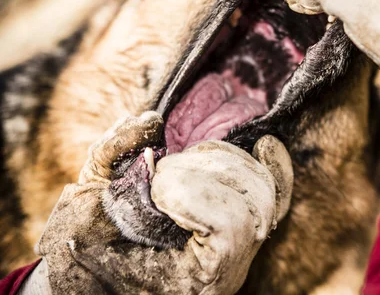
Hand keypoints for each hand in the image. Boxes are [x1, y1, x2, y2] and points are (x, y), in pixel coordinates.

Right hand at [37, 112, 292, 293]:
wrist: (100, 270)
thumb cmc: (89, 247)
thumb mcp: (81, 210)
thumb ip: (111, 159)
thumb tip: (151, 122)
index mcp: (196, 277)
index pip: (231, 227)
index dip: (195, 193)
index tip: (157, 187)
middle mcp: (231, 267)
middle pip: (255, 201)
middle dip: (206, 170)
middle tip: (164, 174)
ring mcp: (244, 246)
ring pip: (266, 190)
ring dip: (225, 161)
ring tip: (182, 166)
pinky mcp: (248, 223)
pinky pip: (279, 191)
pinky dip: (273, 164)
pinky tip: (265, 144)